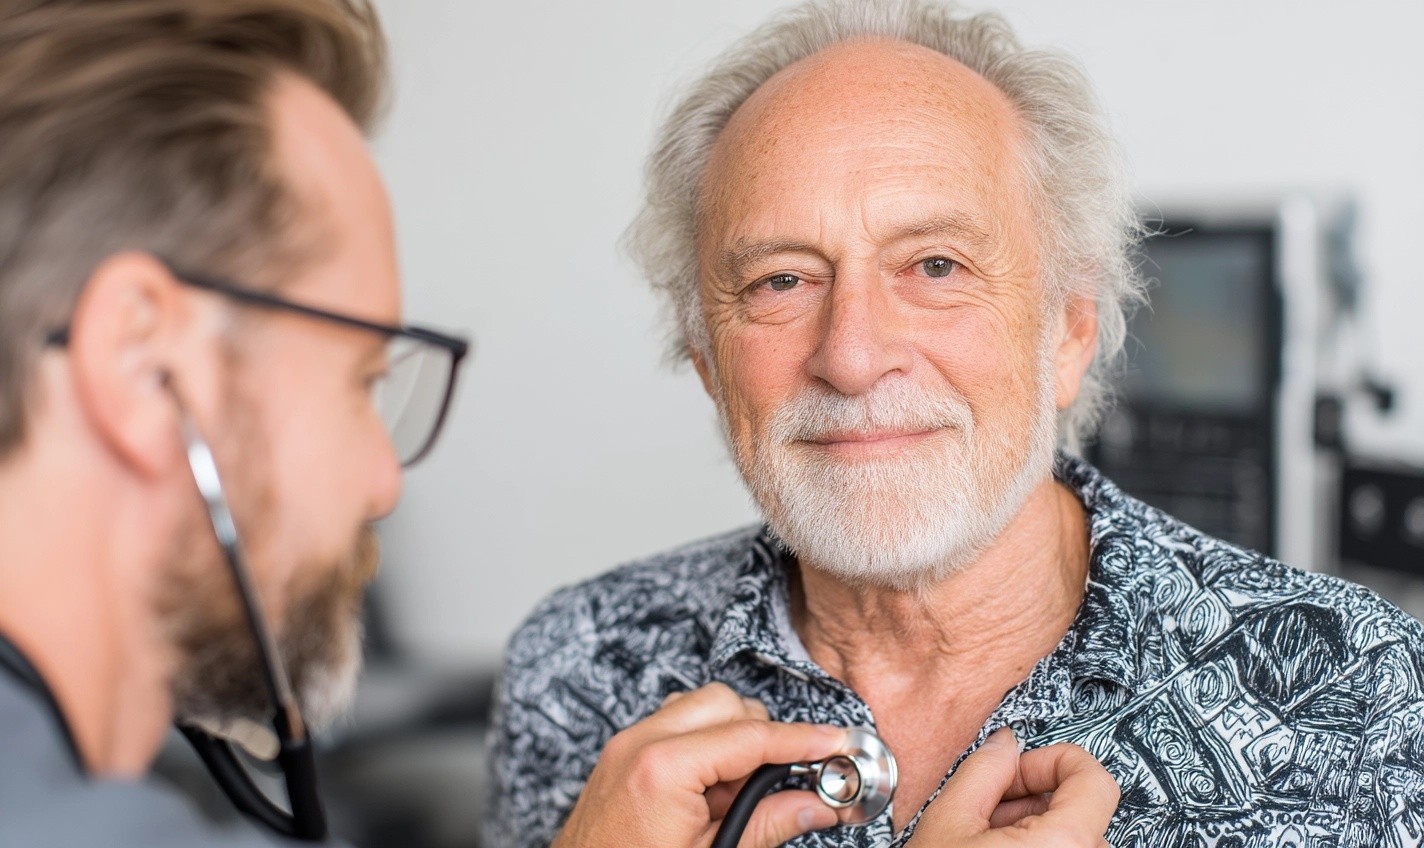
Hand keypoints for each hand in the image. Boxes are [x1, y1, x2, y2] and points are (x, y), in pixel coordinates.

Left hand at [551, 683, 846, 847]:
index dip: (802, 740)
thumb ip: (768, 825)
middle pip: (726, 703)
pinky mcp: (618, 755)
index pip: (752, 736)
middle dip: (761, 736)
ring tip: (738, 795)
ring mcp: (624, 745)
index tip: (835, 744)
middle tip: (782, 784)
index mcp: (663, 769)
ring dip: (730, 736)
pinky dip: (702, 742)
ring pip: (699, 706)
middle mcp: (639, 743)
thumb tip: (816, 804)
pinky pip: (674, 723)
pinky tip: (710, 790)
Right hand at [912, 729, 1119, 846]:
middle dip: (1032, 796)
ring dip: (1031, 825)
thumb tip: (1003, 745)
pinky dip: (1037, 847)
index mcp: (1067, 844)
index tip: (1020, 766)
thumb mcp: (949, 822)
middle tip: (989, 805)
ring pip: (1072, 835)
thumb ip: (983, 770)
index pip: (1094, 777)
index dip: (1052, 760)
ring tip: (985, 837)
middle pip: (1079, 807)